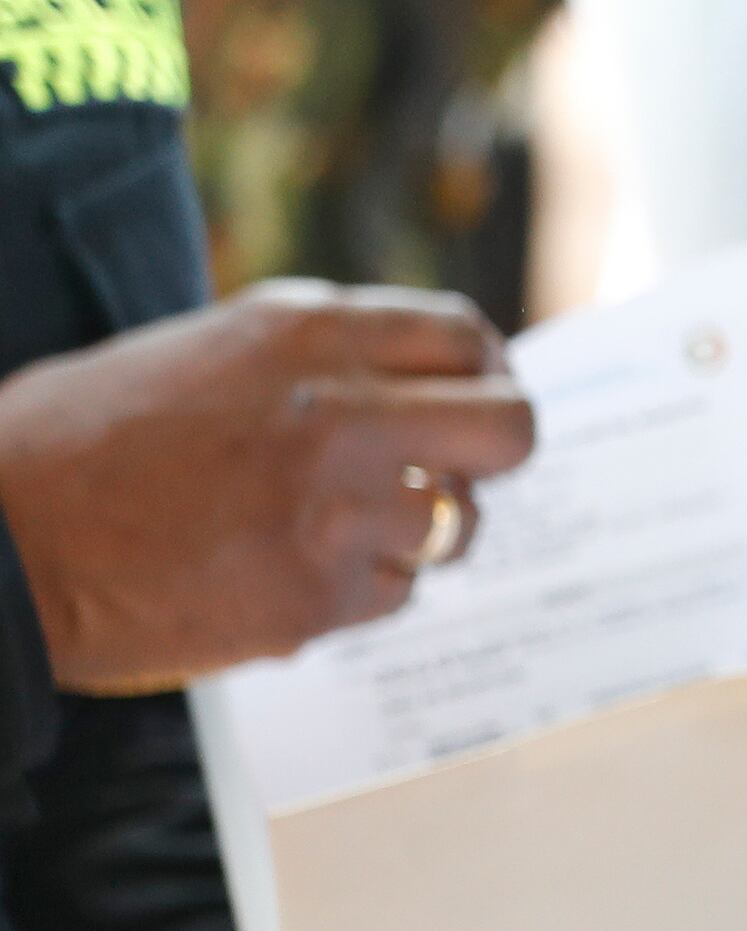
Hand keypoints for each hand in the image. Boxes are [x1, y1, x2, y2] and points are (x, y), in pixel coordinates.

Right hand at [0, 281, 541, 690]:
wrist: (4, 538)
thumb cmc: (82, 443)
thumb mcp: (204, 356)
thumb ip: (316, 364)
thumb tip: (422, 391)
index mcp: (303, 333)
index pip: (466, 339)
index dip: (486, 376)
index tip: (470, 404)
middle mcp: (337, 411)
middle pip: (511, 430)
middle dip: (495, 457)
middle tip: (453, 475)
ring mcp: (337, 510)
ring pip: (454, 526)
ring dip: (409, 534)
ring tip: (318, 527)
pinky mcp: (320, 597)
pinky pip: (394, 594)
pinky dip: (354, 590)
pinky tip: (275, 572)